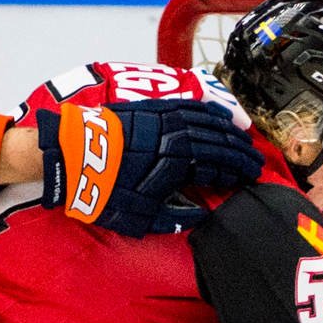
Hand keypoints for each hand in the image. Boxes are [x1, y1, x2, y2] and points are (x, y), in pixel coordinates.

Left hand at [38, 98, 262, 238]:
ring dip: (227, 130)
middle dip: (239, 151)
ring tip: (241, 138)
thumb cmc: (103, 190)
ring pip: (207, 119)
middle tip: (254, 160)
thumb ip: (175, 217)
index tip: (251, 177)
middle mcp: (177, 134)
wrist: (68, 156)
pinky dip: (206, 111)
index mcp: (179, 161)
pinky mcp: (150, 108)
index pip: (220, 164)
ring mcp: (164, 117)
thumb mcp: (141, 216)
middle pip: (218, 140)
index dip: (238, 171)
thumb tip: (198, 215)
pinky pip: (187, 106)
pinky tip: (215, 116)